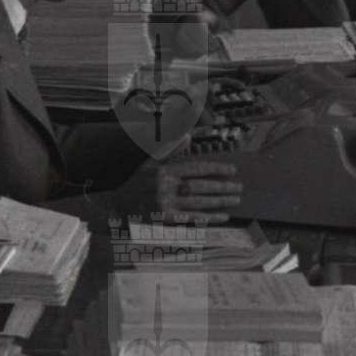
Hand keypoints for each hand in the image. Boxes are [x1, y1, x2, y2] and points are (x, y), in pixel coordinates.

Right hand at [121, 158, 242, 224]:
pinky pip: (193, 219)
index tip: (232, 170)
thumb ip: (170, 148)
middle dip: (222, 186)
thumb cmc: (136, 179)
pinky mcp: (165, 219)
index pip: (196, 168)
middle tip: (239, 187)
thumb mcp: (150, 160)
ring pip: (199, 203)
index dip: (216, 169)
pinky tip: (224, 216)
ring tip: (236, 199)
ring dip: (220, 201)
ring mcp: (166, 204)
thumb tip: (188, 136)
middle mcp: (166, 187)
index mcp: (164, 170)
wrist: (116, 202)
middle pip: (201, 187)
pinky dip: (209, 218)